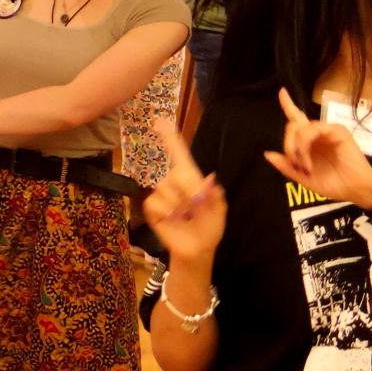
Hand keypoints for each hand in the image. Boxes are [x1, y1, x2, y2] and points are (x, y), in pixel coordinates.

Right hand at [144, 119, 226, 265]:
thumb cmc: (209, 226)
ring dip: (180, 206)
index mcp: (190, 177)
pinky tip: (174, 220)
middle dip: (190, 189)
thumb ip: (216, 196)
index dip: (168, 136)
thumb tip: (209, 179)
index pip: (178, 152)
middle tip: (198, 205)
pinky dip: (168, 213)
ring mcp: (161, 194)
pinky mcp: (152, 208)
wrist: (198, 249)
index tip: (158, 121)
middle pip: (177, 173)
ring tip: (186, 217)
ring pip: (167, 189)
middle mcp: (173, 181)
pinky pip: (156, 202)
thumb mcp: (219, 211)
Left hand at [262, 88, 371, 207]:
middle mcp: (318, 133)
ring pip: (301, 128)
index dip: (288, 104)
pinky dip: (305, 144)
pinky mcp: (337, 131)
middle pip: (294, 125)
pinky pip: (314, 129)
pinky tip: (308, 160)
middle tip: (294, 164)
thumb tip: (267, 154)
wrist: (355, 190)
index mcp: (310, 141)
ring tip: (304, 166)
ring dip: (297, 148)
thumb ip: (286, 166)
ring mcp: (328, 131)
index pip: (297, 119)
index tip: (281, 91)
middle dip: (288, 145)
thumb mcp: (303, 178)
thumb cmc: (333, 184)